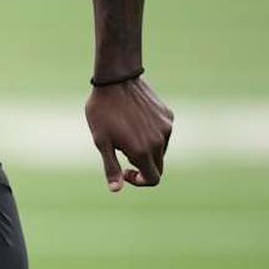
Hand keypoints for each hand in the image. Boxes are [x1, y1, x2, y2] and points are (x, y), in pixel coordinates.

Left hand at [85, 77, 172, 191]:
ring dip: (147, 149)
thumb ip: (111, 167)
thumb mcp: (101, 141)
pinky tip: (135, 119)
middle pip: (158, 166)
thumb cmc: (103, 111)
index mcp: (142, 151)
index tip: (125, 171)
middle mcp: (159, 141)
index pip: (153, 179)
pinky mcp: (168, 115)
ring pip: (161, 149)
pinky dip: (152, 133)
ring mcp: (166, 128)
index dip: (139, 180)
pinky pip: (163, 133)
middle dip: (142, 165)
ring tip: (127, 131)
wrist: (115, 79)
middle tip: (123, 151)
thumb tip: (117, 189)